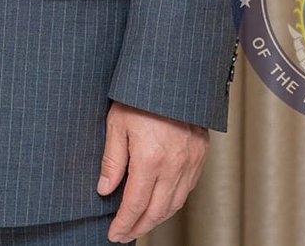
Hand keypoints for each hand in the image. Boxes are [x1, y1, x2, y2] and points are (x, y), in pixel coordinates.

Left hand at [97, 101, 207, 241]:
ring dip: (157, 219)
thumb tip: (105, 189)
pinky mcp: (200, 156)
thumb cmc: (140, 94)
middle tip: (124, 235)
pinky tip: (161, 204)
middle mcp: (174, 166)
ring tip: (141, 224)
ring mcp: (191, 162)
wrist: (173, 75)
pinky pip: (187, 189)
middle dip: (139, 227)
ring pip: (175, 204)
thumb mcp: (116, 123)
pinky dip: (173, 203)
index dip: (124, 223)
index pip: (135, 204)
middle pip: (157, 211)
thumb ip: (112, 160)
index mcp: (150, 159)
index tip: (114, 234)